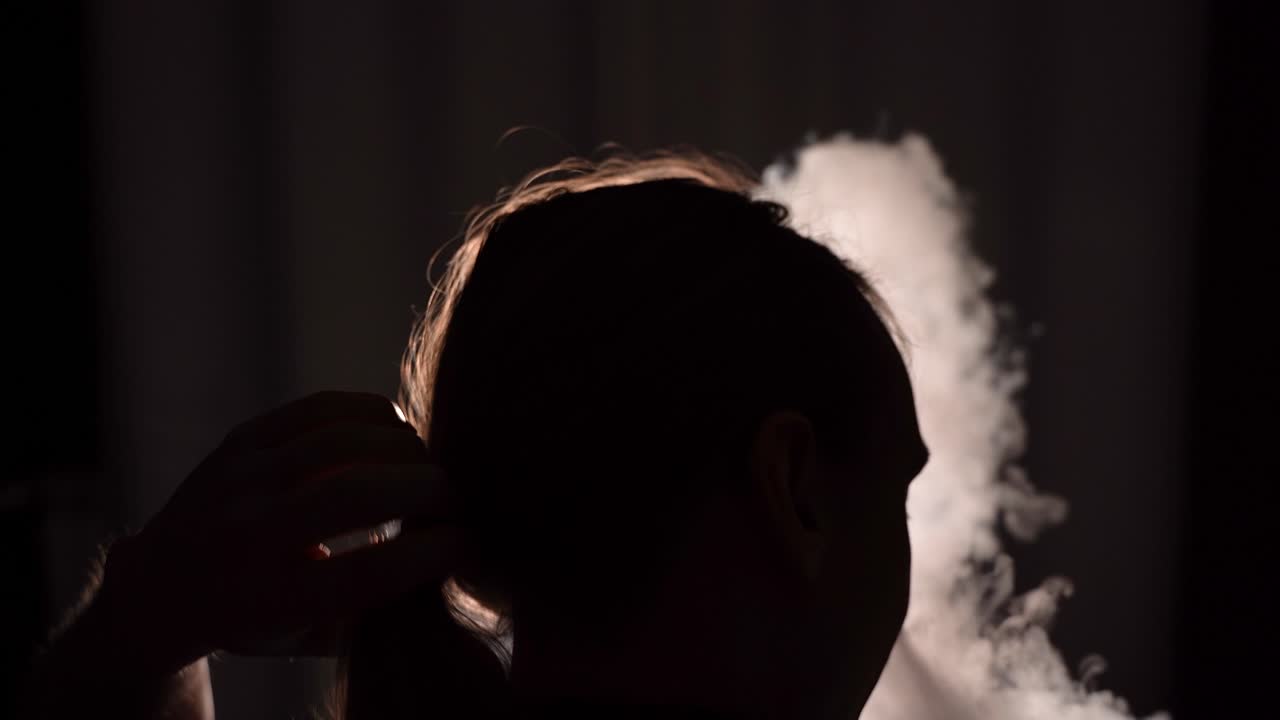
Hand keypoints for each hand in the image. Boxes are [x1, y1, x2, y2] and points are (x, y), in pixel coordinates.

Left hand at [96, 391, 461, 672]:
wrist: (160, 585)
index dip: (430, 553)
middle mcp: (248, 536)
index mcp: (269, 600)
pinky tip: (396, 434)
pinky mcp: (244, 438)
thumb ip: (375, 610)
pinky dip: (375, 415)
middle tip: (457, 498)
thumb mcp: (310, 637)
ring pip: (344, 441)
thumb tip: (451, 557)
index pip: (365, 574)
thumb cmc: (258, 619)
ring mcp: (241, 478)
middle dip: (427, 491)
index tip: (466, 542)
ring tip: (427, 465)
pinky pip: (324, 407)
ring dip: (406, 447)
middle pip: (356, 496)